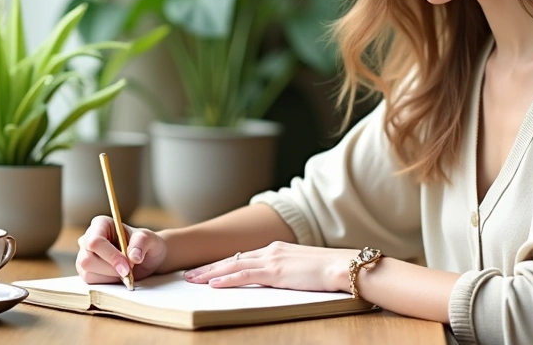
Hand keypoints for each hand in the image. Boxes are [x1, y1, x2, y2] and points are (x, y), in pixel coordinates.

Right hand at [75, 215, 166, 284]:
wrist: (147, 259)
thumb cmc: (146, 245)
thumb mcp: (150, 239)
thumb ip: (142, 242)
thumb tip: (133, 257)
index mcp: (101, 224)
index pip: (95, 241)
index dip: (110, 256)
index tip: (128, 266)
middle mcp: (88, 238)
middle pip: (87, 259)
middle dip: (110, 269)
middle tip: (129, 272)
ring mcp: (84, 255)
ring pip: (87, 272)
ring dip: (109, 276)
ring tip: (125, 271)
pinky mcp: (86, 270)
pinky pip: (90, 281)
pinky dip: (107, 281)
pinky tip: (118, 275)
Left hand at [182, 241, 352, 292]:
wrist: (343, 266)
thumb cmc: (329, 270)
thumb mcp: (302, 268)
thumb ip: (286, 271)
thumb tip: (275, 280)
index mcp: (277, 249)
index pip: (243, 256)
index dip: (223, 263)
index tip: (208, 269)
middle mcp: (271, 250)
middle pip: (232, 258)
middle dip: (209, 267)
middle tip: (190, 274)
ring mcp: (272, 259)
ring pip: (233, 265)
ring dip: (210, 273)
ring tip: (192, 279)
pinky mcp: (275, 271)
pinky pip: (244, 275)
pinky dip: (226, 279)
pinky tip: (213, 283)